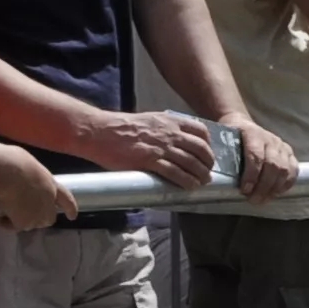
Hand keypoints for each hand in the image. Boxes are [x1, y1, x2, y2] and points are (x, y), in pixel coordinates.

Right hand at [0, 147, 78, 231]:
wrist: (5, 172)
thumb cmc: (12, 162)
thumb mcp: (27, 164)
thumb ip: (30, 176)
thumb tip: (21, 178)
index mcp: (50, 183)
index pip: (65, 198)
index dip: (69, 207)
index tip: (73, 216)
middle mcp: (48, 201)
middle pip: (49, 218)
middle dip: (40, 218)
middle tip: (24, 215)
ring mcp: (38, 214)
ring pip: (32, 224)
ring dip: (22, 220)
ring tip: (7, 213)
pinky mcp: (24, 222)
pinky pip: (14, 226)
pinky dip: (6, 224)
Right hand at [90, 108, 222, 187]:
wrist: (100, 132)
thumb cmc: (120, 127)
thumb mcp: (149, 120)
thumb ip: (164, 128)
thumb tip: (174, 139)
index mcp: (170, 120)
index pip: (200, 130)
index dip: (208, 143)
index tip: (207, 152)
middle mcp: (169, 133)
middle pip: (200, 148)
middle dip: (208, 161)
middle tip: (208, 170)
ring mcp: (161, 147)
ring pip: (191, 162)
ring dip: (201, 174)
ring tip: (203, 181)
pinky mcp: (150, 161)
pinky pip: (175, 173)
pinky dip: (187, 181)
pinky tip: (190, 187)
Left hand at [227, 120, 298, 202]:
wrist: (243, 125)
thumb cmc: (230, 137)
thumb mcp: (222, 142)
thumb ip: (223, 157)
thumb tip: (219, 178)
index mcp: (252, 133)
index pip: (255, 156)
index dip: (251, 175)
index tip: (244, 190)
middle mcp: (270, 139)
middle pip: (273, 165)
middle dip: (263, 186)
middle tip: (254, 200)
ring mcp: (281, 145)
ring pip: (284, 169)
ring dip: (274, 188)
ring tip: (263, 199)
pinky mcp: (289, 153)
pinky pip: (293, 170)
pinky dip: (286, 184)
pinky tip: (276, 193)